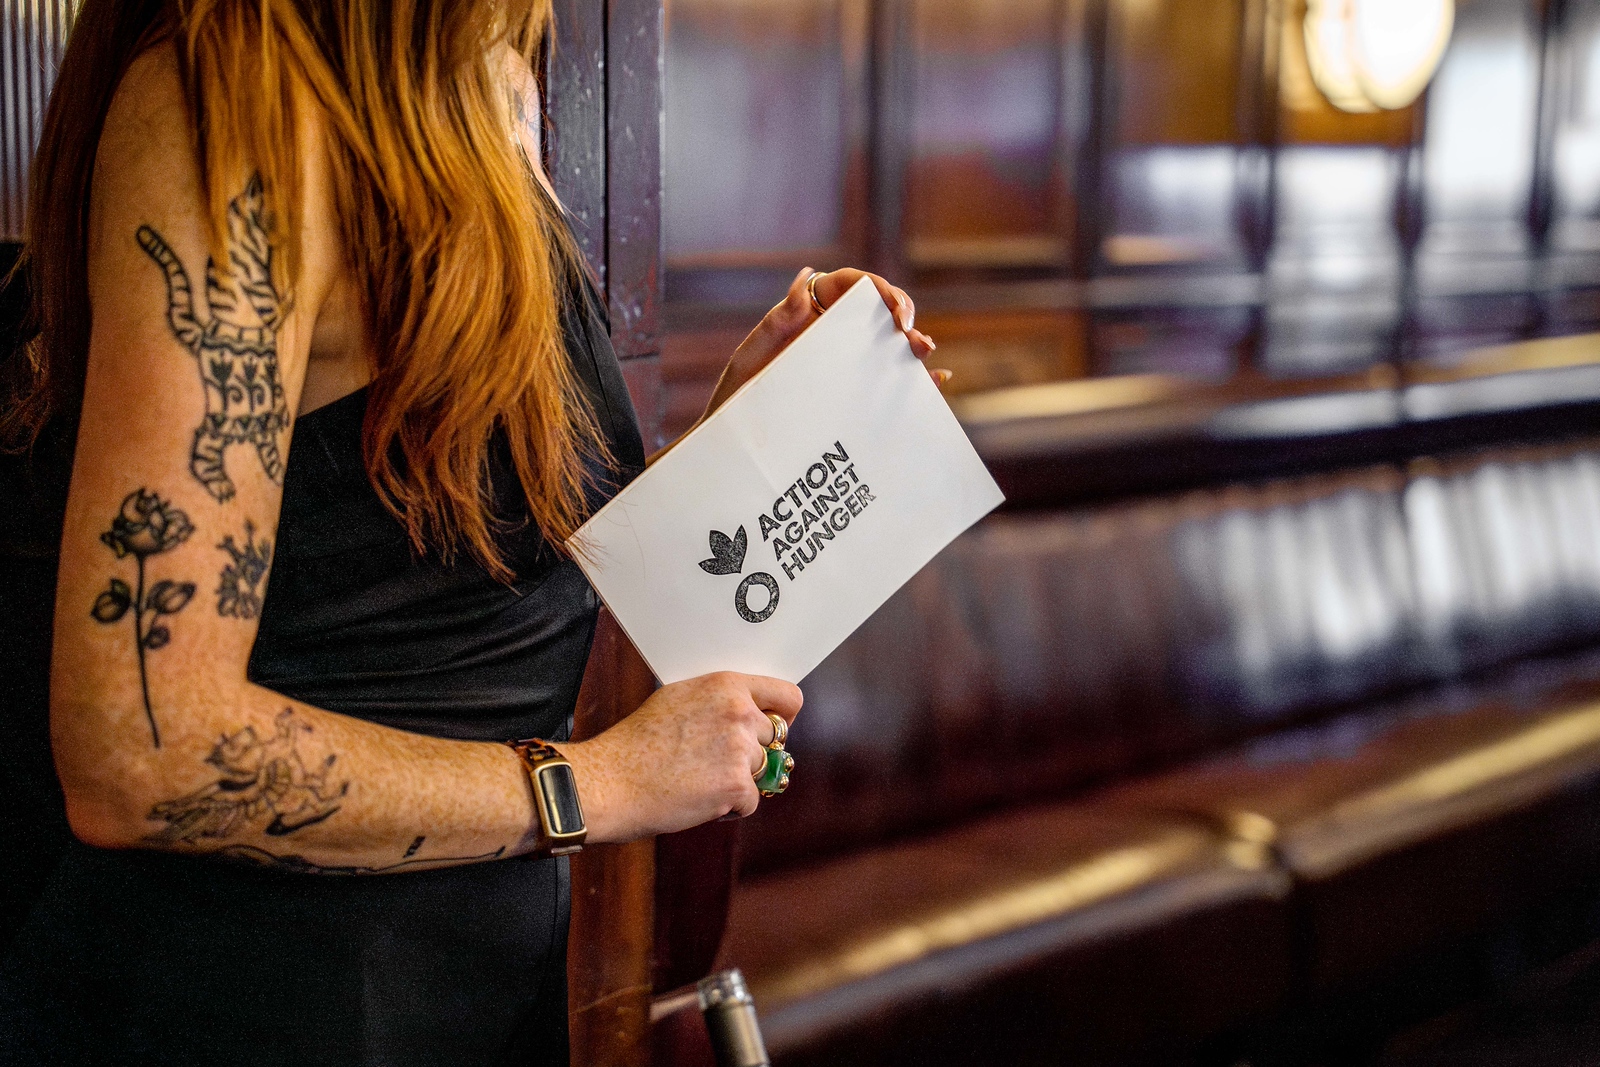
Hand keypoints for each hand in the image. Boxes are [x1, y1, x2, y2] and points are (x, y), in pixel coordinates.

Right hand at [558, 672, 802, 842]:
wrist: (610, 781)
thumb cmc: (636, 744)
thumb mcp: (678, 699)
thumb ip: (718, 702)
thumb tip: (748, 711)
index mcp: (726, 685)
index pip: (787, 696)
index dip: (783, 716)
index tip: (774, 728)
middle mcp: (739, 713)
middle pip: (775, 739)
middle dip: (751, 753)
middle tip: (714, 762)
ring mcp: (740, 750)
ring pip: (761, 771)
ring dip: (737, 780)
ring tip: (699, 779)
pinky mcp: (736, 785)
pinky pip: (751, 802)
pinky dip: (730, 808)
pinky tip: (699, 799)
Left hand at [699, 267, 950, 424]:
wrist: (735, 434)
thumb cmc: (741, 391)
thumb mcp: (756, 355)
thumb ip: (779, 320)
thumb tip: (804, 277)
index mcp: (811, 313)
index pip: (853, 284)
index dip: (880, 287)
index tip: (893, 309)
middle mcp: (833, 333)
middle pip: (877, 311)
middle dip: (903, 314)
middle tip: (911, 335)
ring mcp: (846, 362)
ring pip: (888, 344)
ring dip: (914, 344)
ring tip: (925, 353)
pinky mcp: (854, 392)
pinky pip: (890, 380)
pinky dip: (917, 380)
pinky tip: (937, 382)